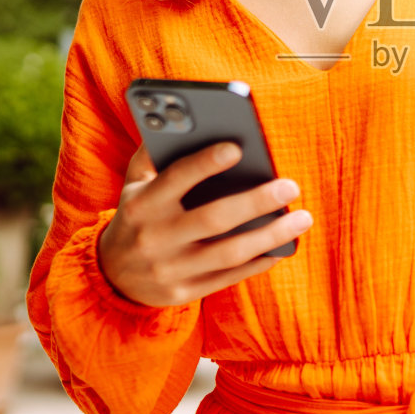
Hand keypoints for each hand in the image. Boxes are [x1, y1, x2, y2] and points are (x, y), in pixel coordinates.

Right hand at [97, 141, 311, 308]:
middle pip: (213, 218)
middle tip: (290, 186)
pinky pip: (229, 277)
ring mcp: (170, 269)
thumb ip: (155, 153)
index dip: (205, 163)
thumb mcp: (134, 183)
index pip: (176, 178)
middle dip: (256, 202)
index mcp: (141, 203)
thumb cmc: (136, 215)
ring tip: (302, 218)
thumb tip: (187, 120)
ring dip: (271, 235)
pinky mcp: (184, 293)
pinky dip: (259, 262)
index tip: (238, 147)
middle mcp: (154, 237)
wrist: (111, 276)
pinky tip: (283, 247)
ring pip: (229, 252)